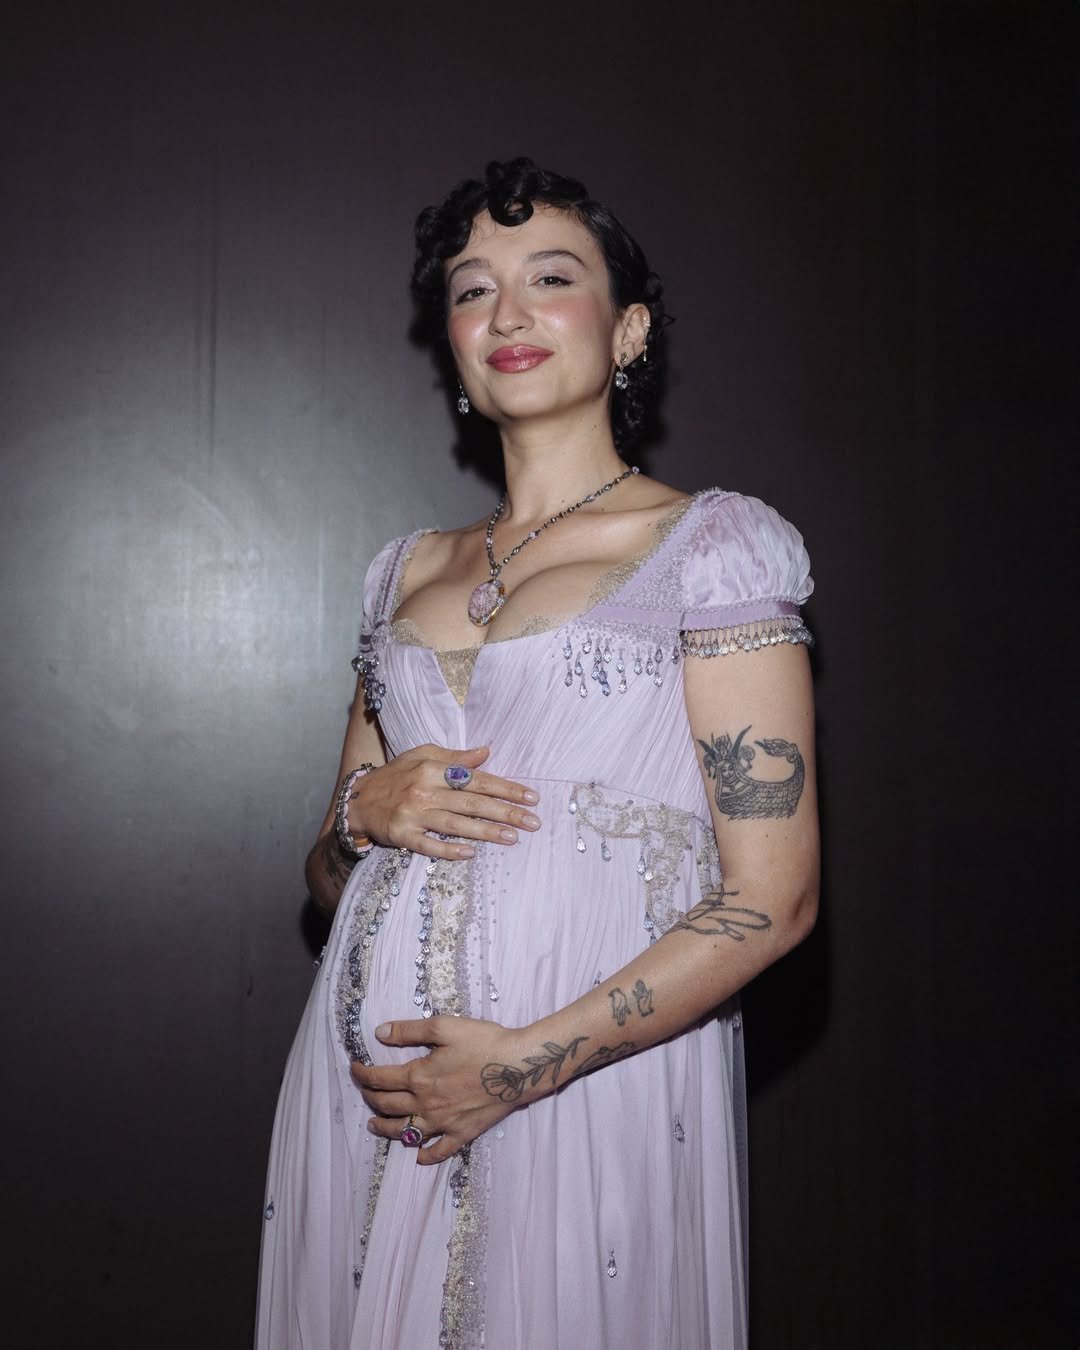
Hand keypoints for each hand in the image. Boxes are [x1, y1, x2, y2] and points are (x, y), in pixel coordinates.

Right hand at [352, 744, 540, 860]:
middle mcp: (424, 790)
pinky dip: (449, 850)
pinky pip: (429, 845)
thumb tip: (486, 752)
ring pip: (455, 824)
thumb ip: (455, 757)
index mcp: (432, 768)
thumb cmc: (396, 776)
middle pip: (472, 802)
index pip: (477, 779)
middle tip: (533, 822)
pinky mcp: (402, 835)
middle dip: (505, 812)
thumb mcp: (422, 756)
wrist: (358, 800)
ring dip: (485, 831)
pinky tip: (470, 854)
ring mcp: (413, 814)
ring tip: (512, 837)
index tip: (531, 797)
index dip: (506, 788)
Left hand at [352, 1016, 525, 1162]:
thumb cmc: (483, 1041)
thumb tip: (380, 1033)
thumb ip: (409, 1031)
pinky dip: (426, 1155)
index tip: (354, 1068)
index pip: (380, 1079)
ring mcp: (443, 1123)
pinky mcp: (462, 1133)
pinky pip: (440, 1151)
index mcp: (419, 1076)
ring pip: (406, 1132)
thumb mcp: (444, 1027)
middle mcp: (426, 1104)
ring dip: (385, 1129)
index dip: (362, 1074)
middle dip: (370, 1098)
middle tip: (364, 1092)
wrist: (518, 1067)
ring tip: (374, 1126)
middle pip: (388, 1106)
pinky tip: (418, 1157)